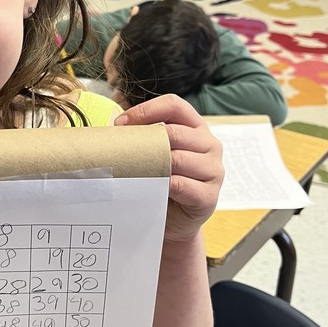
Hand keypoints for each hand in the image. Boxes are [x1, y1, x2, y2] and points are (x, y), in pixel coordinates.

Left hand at [114, 94, 222, 242]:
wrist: (173, 222)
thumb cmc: (162, 183)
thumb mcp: (155, 154)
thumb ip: (143, 136)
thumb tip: (113, 121)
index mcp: (196, 128)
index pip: (174, 105)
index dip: (146, 110)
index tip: (121, 123)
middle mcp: (210, 145)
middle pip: (176, 132)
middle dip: (145, 141)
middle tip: (121, 152)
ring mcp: (214, 170)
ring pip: (179, 159)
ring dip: (152, 165)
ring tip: (134, 171)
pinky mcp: (209, 196)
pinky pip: (183, 185)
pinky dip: (164, 185)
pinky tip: (151, 188)